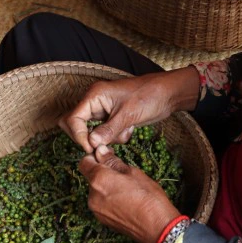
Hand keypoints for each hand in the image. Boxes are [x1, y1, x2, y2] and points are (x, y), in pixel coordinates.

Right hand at [60, 67, 199, 152]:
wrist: (168, 93)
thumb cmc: (149, 96)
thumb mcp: (128, 114)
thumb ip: (108, 130)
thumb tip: (91, 144)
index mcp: (94, 96)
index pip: (73, 119)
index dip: (78, 136)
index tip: (92, 148)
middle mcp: (95, 102)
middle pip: (76, 125)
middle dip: (88, 138)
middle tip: (104, 145)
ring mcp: (103, 110)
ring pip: (92, 132)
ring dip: (106, 138)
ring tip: (125, 131)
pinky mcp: (112, 118)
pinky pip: (105, 133)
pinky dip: (115, 137)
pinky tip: (130, 129)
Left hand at [79, 145, 179, 242]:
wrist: (157, 228)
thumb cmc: (149, 198)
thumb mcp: (133, 173)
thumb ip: (113, 161)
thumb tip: (101, 151)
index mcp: (99, 180)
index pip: (84, 163)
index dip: (94, 158)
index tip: (106, 157)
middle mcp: (92, 196)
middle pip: (90, 178)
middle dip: (102, 173)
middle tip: (122, 174)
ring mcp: (96, 210)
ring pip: (96, 191)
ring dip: (106, 187)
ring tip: (126, 190)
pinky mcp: (102, 220)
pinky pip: (101, 204)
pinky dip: (108, 199)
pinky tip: (125, 201)